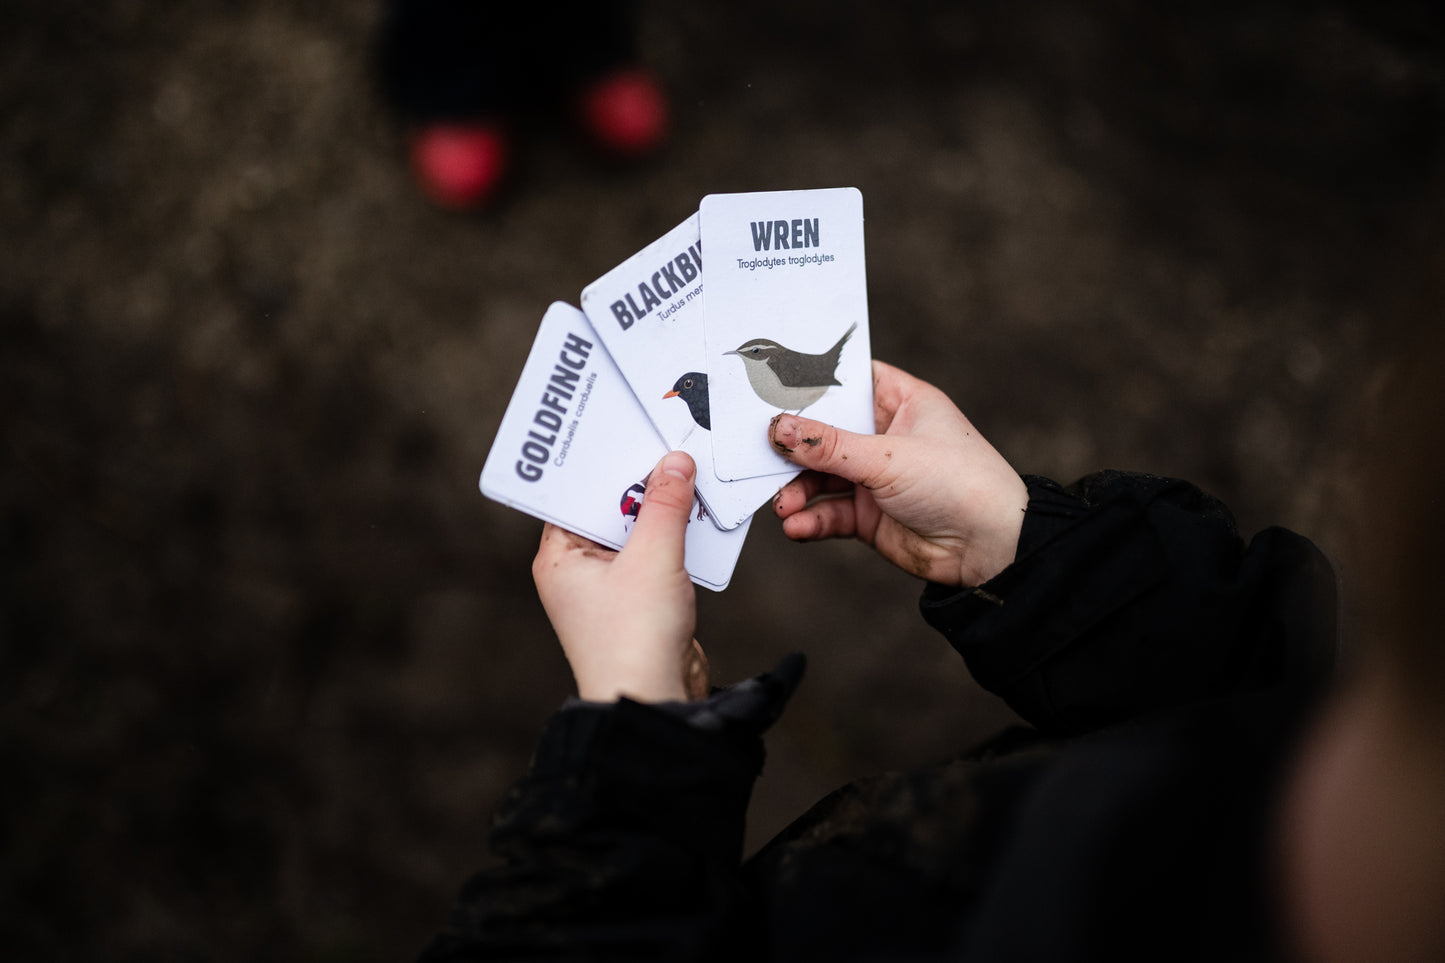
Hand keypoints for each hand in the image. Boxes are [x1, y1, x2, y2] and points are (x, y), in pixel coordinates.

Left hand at [532, 451, 707, 701]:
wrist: (656, 702)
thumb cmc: (634, 640)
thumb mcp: (653, 558)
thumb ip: (665, 506)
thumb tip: (675, 462)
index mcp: (560, 558)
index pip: (574, 495)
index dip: (602, 463)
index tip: (629, 432)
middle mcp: (579, 570)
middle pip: (610, 508)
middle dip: (641, 482)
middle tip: (669, 445)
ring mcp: (611, 587)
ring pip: (638, 531)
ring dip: (664, 509)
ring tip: (691, 473)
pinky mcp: (642, 600)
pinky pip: (659, 554)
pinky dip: (678, 537)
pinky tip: (701, 515)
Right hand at [770, 360, 1027, 586]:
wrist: (992, 549)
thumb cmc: (960, 483)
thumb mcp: (889, 457)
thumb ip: (829, 445)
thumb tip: (778, 428)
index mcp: (901, 402)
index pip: (847, 381)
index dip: (810, 385)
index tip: (770, 389)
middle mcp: (885, 436)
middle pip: (823, 432)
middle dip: (793, 447)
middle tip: (760, 453)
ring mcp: (876, 478)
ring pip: (820, 476)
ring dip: (796, 489)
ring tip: (782, 503)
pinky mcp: (869, 516)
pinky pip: (828, 512)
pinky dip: (810, 518)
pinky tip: (796, 525)